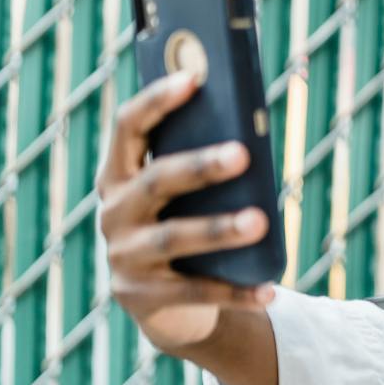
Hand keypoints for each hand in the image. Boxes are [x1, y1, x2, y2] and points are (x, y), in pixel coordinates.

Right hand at [98, 71, 274, 354]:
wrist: (170, 307)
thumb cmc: (188, 228)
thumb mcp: (190, 198)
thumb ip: (206, 166)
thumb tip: (255, 137)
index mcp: (120, 175)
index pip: (128, 128)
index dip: (157, 101)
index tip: (195, 77)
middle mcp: (114, 212)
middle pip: (156, 180)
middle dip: (200, 166)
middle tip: (242, 154)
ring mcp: (124, 256)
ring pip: (174, 236)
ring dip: (219, 228)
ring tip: (260, 220)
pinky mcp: (142, 297)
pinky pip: (196, 291)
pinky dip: (236, 290)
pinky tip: (270, 288)